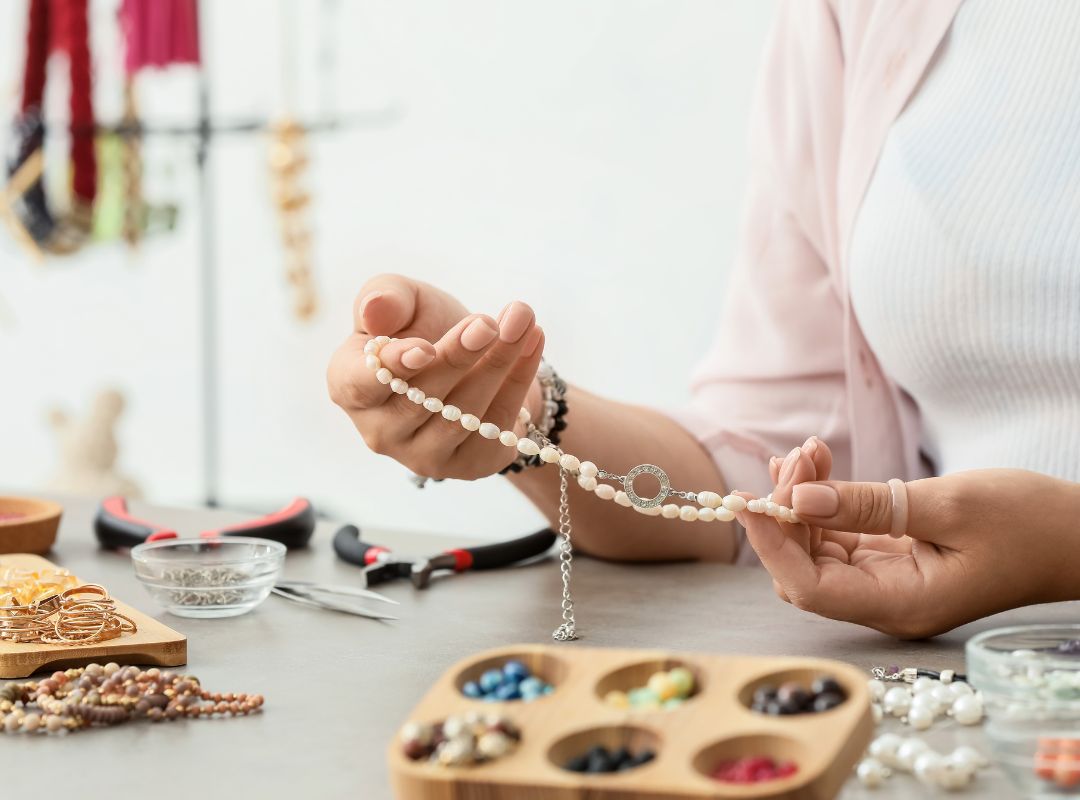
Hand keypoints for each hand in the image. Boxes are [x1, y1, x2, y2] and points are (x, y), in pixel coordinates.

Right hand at [327, 274, 544, 479]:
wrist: (474, 359)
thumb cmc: (423, 327)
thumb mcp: (405, 301)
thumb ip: (386, 296)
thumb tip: (374, 310)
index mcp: (349, 385)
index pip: (362, 384)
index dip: (394, 368)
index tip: (426, 349)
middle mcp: (380, 430)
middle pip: (421, 399)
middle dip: (459, 357)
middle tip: (489, 324)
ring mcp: (423, 455)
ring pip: (463, 414)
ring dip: (498, 364)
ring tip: (521, 322)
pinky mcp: (468, 465)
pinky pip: (497, 425)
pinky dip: (520, 380)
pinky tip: (533, 342)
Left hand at [741, 438, 1079, 637]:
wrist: (1077, 535)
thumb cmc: (1029, 523)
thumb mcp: (948, 505)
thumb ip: (868, 506)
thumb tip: (798, 500)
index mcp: (901, 603)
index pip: (807, 587)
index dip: (770, 545)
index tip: (744, 500)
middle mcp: (886, 601)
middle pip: (803, 568)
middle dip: (784, 513)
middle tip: (795, 457)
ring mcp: (887, 582)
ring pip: (816, 548)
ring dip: (801, 499)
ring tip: (810, 450)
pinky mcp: (891, 560)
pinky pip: (838, 536)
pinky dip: (822, 501)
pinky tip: (818, 463)